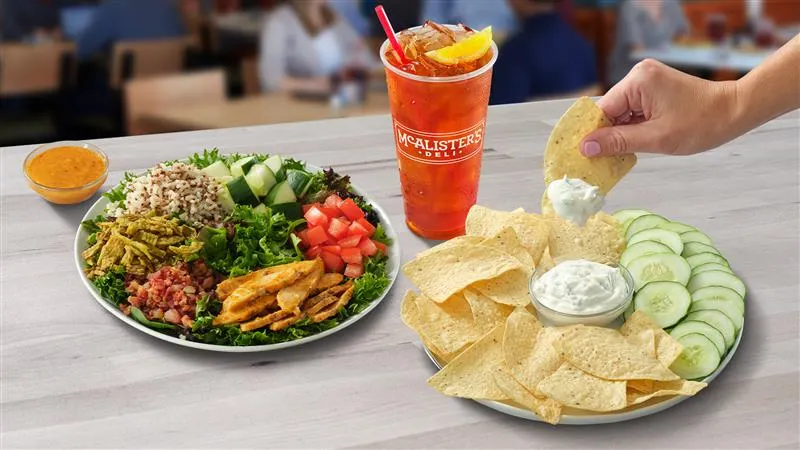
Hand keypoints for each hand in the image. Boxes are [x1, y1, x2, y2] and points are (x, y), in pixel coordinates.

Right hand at [581, 59, 736, 156]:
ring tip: (628, 152)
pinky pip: (634, 109)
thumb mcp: (656, 138)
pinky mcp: (654, 88)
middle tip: (606, 160)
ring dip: (622, 132)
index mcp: (638, 81)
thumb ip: (618, 142)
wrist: (734, 111)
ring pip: (621, 112)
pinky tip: (638, 141)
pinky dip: (633, 126)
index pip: (603, 110)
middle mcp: (640, 75)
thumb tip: (586, 147)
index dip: (594, 134)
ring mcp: (648, 80)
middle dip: (609, 134)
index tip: (585, 155)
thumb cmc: (702, 123)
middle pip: (610, 110)